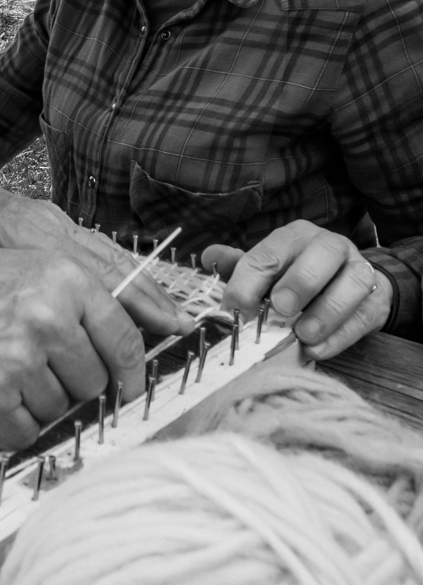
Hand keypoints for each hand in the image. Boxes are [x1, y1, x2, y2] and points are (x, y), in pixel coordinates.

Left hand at [0, 184, 191, 338]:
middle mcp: (49, 222)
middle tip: (183, 329)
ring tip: (175, 316)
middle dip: (149, 297)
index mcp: (26, 231)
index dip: (126, 303)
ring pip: (109, 253)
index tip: (158, 327)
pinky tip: (142, 292)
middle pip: (109, 262)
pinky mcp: (51, 220)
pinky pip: (96, 246)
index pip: (87, 272)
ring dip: (143, 285)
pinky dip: (124, 270)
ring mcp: (53, 219)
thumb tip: (22, 310)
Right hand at [0, 245, 146, 448]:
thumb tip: (129, 355)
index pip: (124, 340)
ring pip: (59, 411)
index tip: (130, 389)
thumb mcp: (29, 266)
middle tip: (34, 366)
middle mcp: (46, 319)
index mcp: (64, 280)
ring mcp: (17, 361)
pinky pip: (25, 433)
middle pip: (93, 383)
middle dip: (71, 383)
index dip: (132, 373)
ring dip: (35, 401)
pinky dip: (9, 423)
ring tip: (1, 371)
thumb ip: (81, 300)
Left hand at [203, 221, 391, 360]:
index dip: (249, 281)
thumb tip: (208, 259)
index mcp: (294, 236)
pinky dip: (339, 336)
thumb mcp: (266, 267)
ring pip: (350, 284)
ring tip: (302, 334)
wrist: (347, 284)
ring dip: (325, 312)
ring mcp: (358, 271)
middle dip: (299, 282)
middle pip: (320, 256)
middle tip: (280, 309)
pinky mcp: (376, 301)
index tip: (236, 307)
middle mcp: (329, 246)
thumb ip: (238, 265)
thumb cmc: (295, 275)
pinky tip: (317, 348)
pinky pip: (362, 317)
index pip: (269, 253)